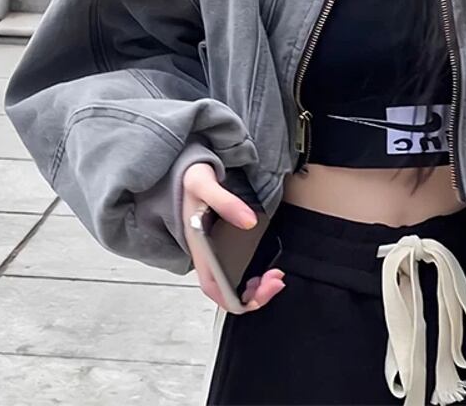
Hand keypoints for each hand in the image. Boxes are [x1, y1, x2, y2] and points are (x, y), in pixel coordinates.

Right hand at [181, 161, 285, 311]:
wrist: (186, 167)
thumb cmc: (188, 177)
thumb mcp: (203, 184)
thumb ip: (225, 201)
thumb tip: (249, 221)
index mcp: (198, 248)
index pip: (214, 288)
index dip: (238, 299)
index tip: (264, 286)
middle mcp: (206, 256)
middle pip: (228, 293)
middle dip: (256, 294)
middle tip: (278, 278)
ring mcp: (215, 252)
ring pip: (234, 284)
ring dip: (257, 287)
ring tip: (276, 275)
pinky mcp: (223, 245)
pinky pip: (238, 270)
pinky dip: (254, 275)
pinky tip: (267, 265)